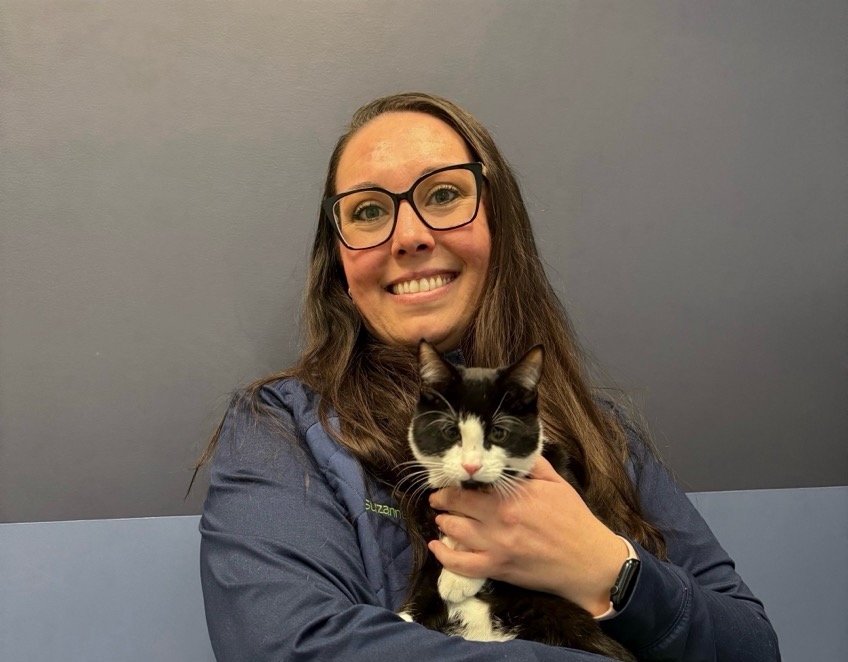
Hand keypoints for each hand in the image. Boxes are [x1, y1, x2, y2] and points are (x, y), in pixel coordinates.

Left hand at [427, 455, 627, 615]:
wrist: (588, 562)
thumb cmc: (574, 519)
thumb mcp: (557, 482)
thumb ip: (531, 464)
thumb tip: (512, 448)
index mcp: (512, 496)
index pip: (471, 485)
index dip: (455, 482)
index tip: (449, 479)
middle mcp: (499, 520)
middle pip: (457, 506)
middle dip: (442, 501)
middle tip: (437, 498)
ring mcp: (496, 546)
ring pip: (454, 532)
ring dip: (443, 522)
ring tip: (441, 518)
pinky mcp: (497, 569)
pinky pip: (461, 564)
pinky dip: (444, 556)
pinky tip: (436, 547)